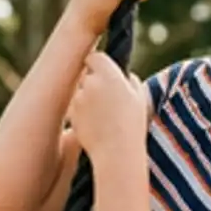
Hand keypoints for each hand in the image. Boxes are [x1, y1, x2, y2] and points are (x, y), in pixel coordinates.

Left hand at [67, 52, 150, 168]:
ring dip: (85, 98)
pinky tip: (95, 125)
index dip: (98, 64)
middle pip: (85, 74)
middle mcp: (90, 83)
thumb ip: (130, 81)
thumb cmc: (133, 125)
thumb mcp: (140, 98)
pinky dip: (81, 113)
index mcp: (109, 74)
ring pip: (78, 92)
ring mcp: (78, 99)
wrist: (117, 152)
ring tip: (102, 116)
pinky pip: (74, 108)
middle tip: (104, 98)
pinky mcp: (71, 114)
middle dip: (91, 82)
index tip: (102, 72)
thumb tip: (125, 76)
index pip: (95, 57)